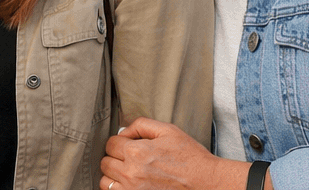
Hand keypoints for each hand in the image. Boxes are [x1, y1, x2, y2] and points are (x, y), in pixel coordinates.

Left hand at [100, 118, 250, 189]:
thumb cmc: (188, 156)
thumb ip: (141, 125)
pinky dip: (118, 188)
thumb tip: (123, 131)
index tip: (128, 143)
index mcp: (137, 152)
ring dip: (113, 174)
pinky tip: (130, 182)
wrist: (203, 182)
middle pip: (105, 162)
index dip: (119, 141)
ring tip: (127, 170)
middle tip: (128, 156)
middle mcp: (131, 173)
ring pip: (105, 181)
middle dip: (115, 156)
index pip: (110, 143)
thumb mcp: (168, 130)